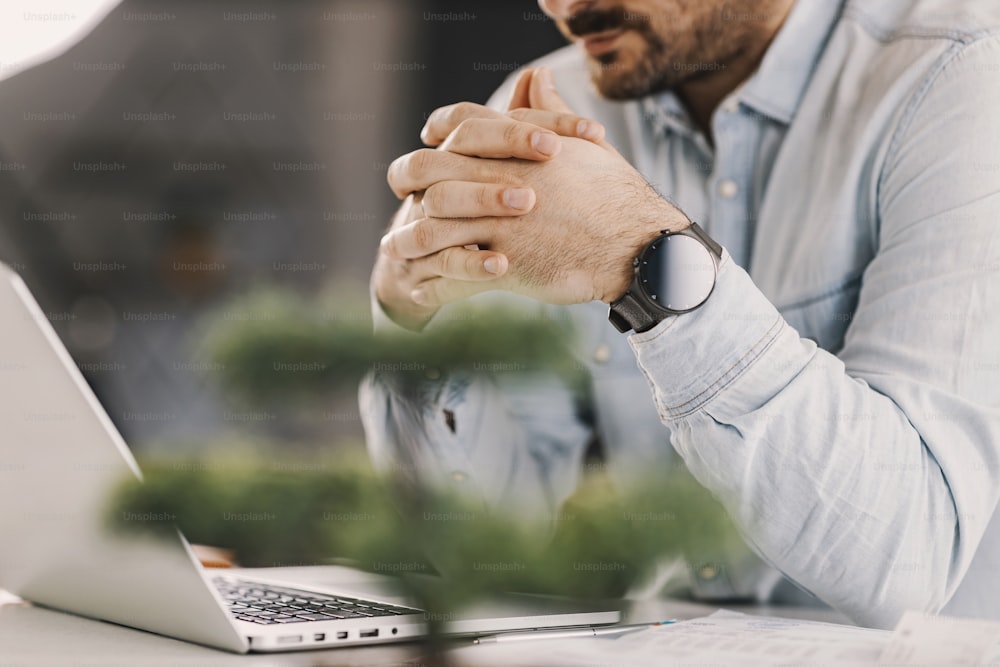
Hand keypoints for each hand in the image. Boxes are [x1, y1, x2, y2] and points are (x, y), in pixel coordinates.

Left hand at [381, 71, 689, 308]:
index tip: (429, 138)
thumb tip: (534, 76)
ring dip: (409, 238)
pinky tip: (422, 288)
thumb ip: (549, 112)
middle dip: (409, 182)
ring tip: (395, 249)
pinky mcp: (504, 263)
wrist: (637, 245)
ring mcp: (498, 223)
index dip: (440, 127)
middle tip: (401, 194)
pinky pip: (453, 272)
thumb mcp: (583, 146)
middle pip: (432, 172)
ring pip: (432, 226)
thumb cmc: (616, 196)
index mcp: (519, 146)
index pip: (463, 122)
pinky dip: (433, 282)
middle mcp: (500, 179)